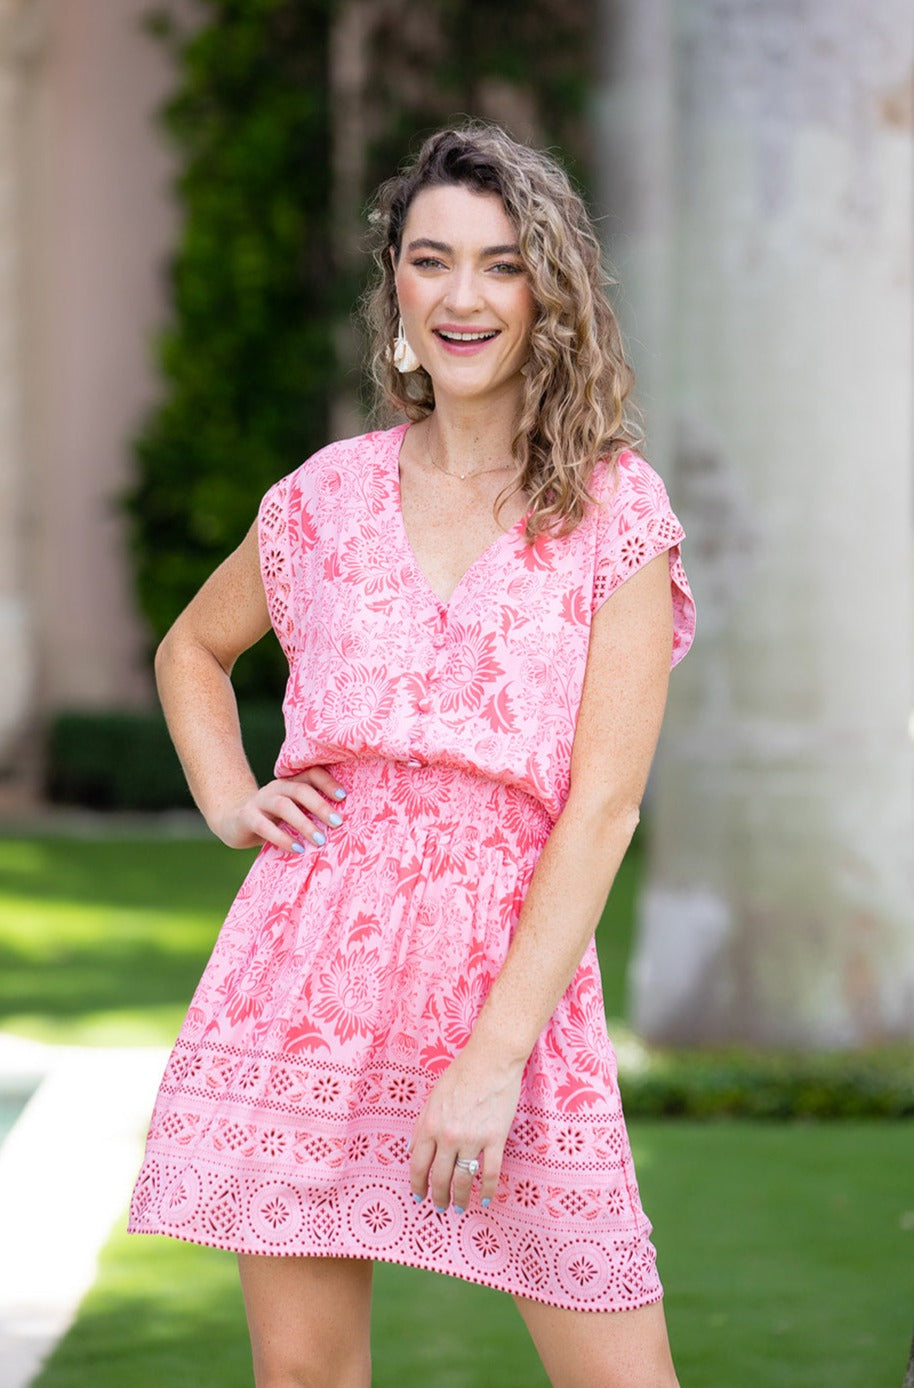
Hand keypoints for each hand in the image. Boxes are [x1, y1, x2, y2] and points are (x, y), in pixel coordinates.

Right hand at [210, 766, 347, 852]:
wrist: (234, 822)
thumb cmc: (274, 819)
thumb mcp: (293, 812)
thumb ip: (311, 813)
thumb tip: (345, 827)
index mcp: (291, 782)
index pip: (312, 773)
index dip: (328, 783)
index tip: (344, 797)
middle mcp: (277, 787)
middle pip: (300, 790)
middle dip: (320, 806)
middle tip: (337, 823)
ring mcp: (260, 800)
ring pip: (284, 806)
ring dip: (304, 824)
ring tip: (320, 840)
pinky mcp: (247, 817)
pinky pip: (265, 826)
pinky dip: (283, 838)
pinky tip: (297, 849)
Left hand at [408, 1041, 523, 1212]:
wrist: (492, 1060)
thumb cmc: (461, 1074)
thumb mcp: (433, 1097)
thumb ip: (422, 1124)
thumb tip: (412, 1149)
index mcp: (429, 1125)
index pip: (418, 1165)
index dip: (418, 1184)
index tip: (419, 1195)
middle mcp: (448, 1136)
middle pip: (440, 1178)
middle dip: (438, 1196)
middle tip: (439, 1207)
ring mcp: (472, 1140)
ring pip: (464, 1181)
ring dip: (460, 1199)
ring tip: (459, 1207)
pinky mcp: (495, 1139)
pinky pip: (490, 1173)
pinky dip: (487, 1191)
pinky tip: (485, 1200)